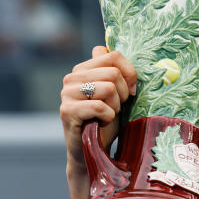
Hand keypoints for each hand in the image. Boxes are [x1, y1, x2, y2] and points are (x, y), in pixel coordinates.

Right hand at [60, 47, 136, 168]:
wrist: (92, 151)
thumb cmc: (106, 121)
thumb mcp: (116, 93)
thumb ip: (114, 70)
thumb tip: (108, 47)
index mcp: (84, 69)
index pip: (113, 55)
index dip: (130, 73)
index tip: (132, 90)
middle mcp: (72, 77)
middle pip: (113, 72)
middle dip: (124, 93)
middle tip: (118, 107)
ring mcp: (67, 94)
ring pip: (108, 88)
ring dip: (115, 106)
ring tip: (108, 115)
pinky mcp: (67, 111)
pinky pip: (99, 107)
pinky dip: (108, 117)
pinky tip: (101, 123)